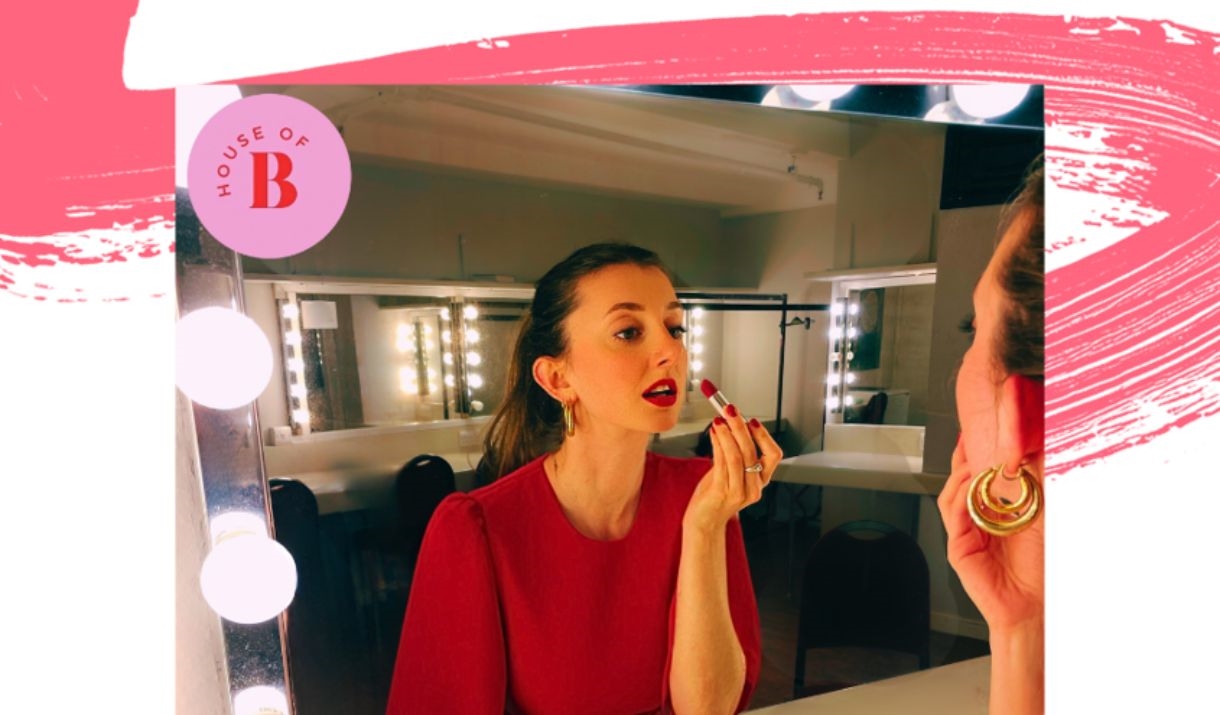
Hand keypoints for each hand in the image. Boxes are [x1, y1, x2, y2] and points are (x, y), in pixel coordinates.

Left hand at [683, 407, 782, 531]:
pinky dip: (717, 443)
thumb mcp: (731, 472)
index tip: (751, 420)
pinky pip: (721, 462)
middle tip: (731, 410)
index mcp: (760, 480)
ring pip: (736, 455)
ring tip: (719, 420)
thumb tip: (732, 422)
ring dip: (727, 433)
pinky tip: (713, 433)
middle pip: (752, 451)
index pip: (774, 455)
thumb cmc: (716, 495)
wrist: (704, 521)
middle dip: (740, 427)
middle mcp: (754, 487)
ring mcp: (739, 491)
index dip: (764, 436)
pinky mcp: (723, 492)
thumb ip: (734, 452)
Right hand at [937, 438, 1043, 632]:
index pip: (979, 477)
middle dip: (963, 457)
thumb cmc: (1041, 567)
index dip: (977, 453)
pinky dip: (960, 498)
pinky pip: (953, 517)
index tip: (982, 430)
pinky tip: (969, 486)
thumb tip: (1037, 452)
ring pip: (952, 496)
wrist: (1036, 605)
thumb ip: (1036, 486)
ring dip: (961, 475)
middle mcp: (976, 522)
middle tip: (969, 436)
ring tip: (972, 460)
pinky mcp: (959, 549)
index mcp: (994, 514)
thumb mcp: (1043, 516)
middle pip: (960, 481)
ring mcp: (965, 535)